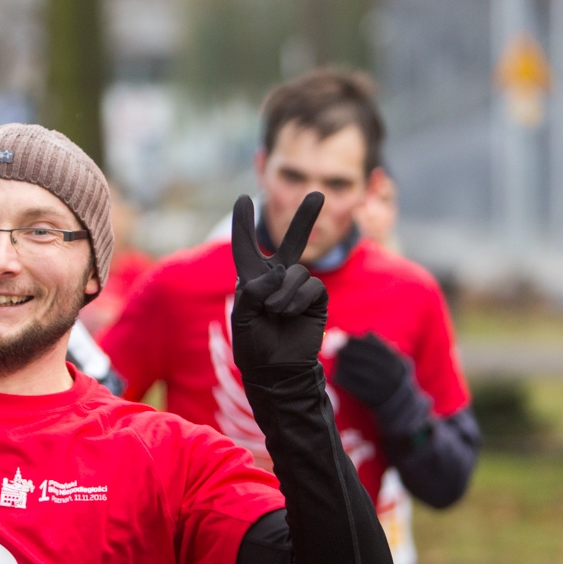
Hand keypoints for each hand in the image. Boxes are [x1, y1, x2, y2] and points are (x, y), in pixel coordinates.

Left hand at [229, 192, 326, 376]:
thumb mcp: (244, 315)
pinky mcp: (316, 298)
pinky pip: (309, 286)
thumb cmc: (255, 345)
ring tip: (275, 314)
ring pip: (294, 272)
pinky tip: (289, 315)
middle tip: (318, 194)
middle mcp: (277, 279)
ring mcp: (298, 288)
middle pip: (291, 243)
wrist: (277, 369)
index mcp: (253, 280)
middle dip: (304, 219)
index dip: (244, 225)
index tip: (244, 199)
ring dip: (281, 295)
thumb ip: (254, 289)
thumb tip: (279, 272)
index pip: (246, 247)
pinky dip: (296, 301)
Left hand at [334, 331, 412, 409]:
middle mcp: (388, 372)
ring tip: (337, 361)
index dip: (356, 341)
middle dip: (346, 351)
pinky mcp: (371, 397)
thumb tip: (367, 332)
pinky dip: (343, 379)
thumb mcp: (394, 359)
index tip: (343, 338)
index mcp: (394, 360)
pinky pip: (352, 386)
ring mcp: (380, 385)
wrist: (401, 403)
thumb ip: (382, 346)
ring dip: (343, 364)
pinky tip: (337, 375)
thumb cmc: (392, 375)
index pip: (372, 346)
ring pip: (356, 371)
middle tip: (334, 348)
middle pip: (363, 357)